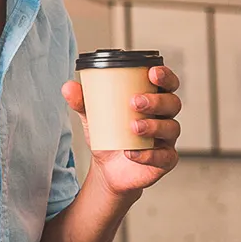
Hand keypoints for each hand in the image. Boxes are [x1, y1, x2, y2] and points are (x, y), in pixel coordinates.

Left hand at [61, 65, 181, 195]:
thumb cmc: (108, 136)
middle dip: (156, 100)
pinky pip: (163, 157)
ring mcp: (166, 139)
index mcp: (152, 100)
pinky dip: (147, 154)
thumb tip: (68, 87)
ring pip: (170, 128)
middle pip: (172, 103)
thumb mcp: (93, 117)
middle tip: (135, 101)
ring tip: (133, 126)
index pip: (167, 84)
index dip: (165, 76)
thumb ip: (83, 102)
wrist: (108, 170)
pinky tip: (131, 152)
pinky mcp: (165, 160)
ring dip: (153, 125)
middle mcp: (164, 117)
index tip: (153, 72)